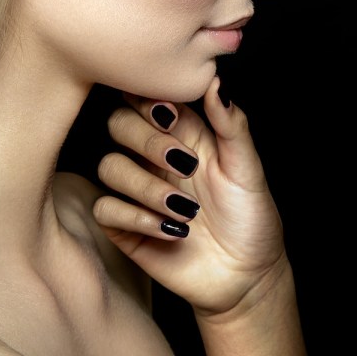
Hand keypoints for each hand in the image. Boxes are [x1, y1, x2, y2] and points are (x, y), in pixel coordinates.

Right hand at [92, 79, 290, 317]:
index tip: (171, 115)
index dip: (148, 100)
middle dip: (147, 141)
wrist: (246, 275)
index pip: (148, 99)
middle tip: (184, 164)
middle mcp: (155, 158)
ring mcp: (138, 191)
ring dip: (147, 186)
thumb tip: (217, 81)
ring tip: (187, 209)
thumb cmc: (251, 217)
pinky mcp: (127, 226)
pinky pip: (105, 208)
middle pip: (118, 124)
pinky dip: (136, 217)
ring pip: (109, 166)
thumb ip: (231, 124)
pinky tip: (172, 230)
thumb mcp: (248, 168)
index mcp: (184, 134)